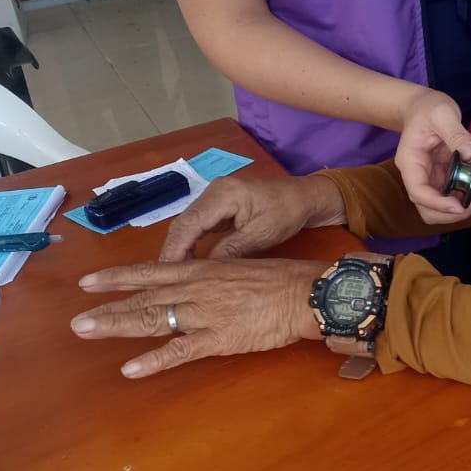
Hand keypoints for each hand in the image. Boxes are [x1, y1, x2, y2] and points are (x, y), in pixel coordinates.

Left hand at [71, 256, 325, 377]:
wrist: (302, 293)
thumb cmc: (277, 280)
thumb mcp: (238, 268)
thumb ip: (212, 278)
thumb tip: (193, 283)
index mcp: (201, 270)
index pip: (150, 271)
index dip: (117, 277)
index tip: (88, 281)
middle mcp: (195, 288)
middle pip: (143, 298)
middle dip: (108, 309)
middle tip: (77, 323)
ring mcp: (204, 313)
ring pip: (153, 319)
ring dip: (118, 326)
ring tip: (88, 333)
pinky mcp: (218, 338)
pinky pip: (180, 350)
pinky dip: (154, 360)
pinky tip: (131, 370)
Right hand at [159, 174, 344, 261]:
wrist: (305, 197)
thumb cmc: (287, 212)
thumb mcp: (261, 235)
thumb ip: (232, 251)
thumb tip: (205, 272)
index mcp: (224, 194)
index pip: (190, 223)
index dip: (176, 249)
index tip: (167, 272)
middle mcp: (214, 191)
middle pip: (183, 222)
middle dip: (173, 250)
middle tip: (166, 279)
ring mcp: (215, 197)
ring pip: (188, 224)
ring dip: (181, 248)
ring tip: (174, 274)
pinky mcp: (219, 205)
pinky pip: (198, 224)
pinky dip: (191, 242)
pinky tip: (189, 262)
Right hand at [396, 88, 470, 225]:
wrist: (423, 106)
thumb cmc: (429, 108)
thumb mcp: (443, 113)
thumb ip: (457, 134)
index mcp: (410, 161)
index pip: (418, 192)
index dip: (438, 204)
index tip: (460, 206)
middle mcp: (416, 174)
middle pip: (427, 208)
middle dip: (451, 212)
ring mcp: (428, 178)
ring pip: (439, 207)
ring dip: (460, 205)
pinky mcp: (440, 177)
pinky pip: (450, 194)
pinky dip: (464, 193)